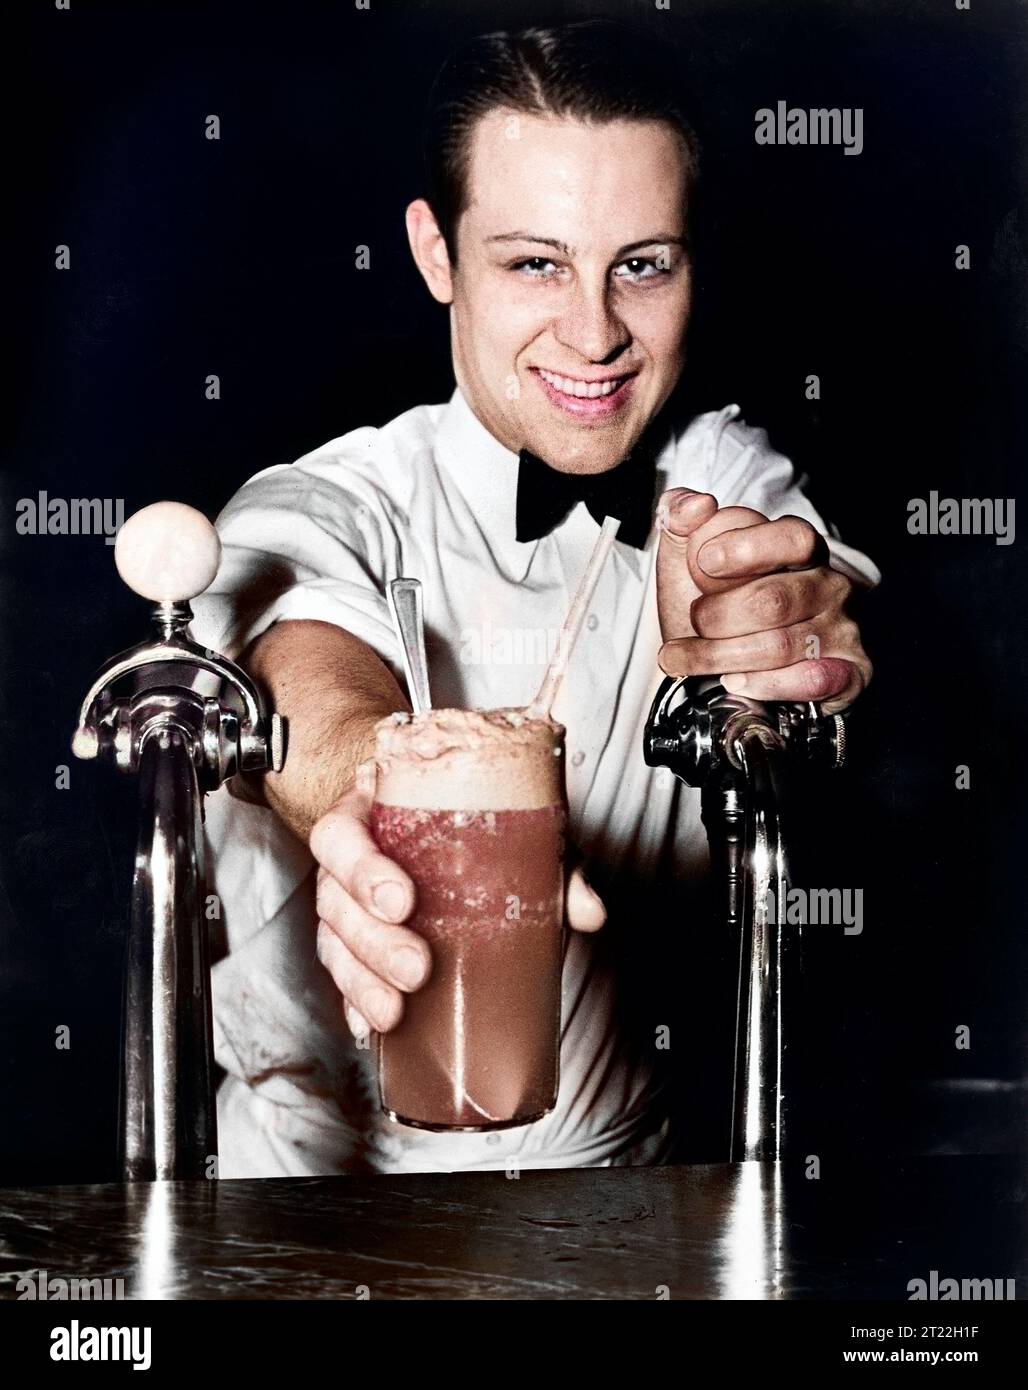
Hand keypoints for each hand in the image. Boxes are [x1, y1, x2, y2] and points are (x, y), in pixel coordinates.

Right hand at [309, 785, 605, 1039]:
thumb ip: (549, 860)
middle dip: (373, 944)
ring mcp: (344, 904)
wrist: (449, 819)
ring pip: (333, 945)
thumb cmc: (469, 818)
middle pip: (334, 901)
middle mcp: (348, 860)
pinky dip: (355, 1004)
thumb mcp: (506, 825)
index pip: (340, 838)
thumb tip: (588, 911)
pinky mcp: (352, 944)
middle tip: (416, 969)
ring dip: (361, 983)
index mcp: (369, 814)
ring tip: (395, 1012)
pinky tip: (372, 1027)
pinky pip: (341, 977)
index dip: (362, 871)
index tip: (403, 902)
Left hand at [655, 488, 871, 713]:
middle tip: (693, 621)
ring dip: (719, 656)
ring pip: (779, 646)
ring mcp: (842, 630)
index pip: (792, 538)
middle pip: (774, 600)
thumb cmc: (712, 607)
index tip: (705, 561)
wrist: (723, 666)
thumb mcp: (686, 557)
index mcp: (800, 549)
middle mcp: (829, 586)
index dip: (747, 550)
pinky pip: (811, 681)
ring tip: (686, 658)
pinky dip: (764, 685)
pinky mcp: (850, 674)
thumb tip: (695, 506)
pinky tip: (735, 682)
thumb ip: (680, 519)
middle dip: (717, 616)